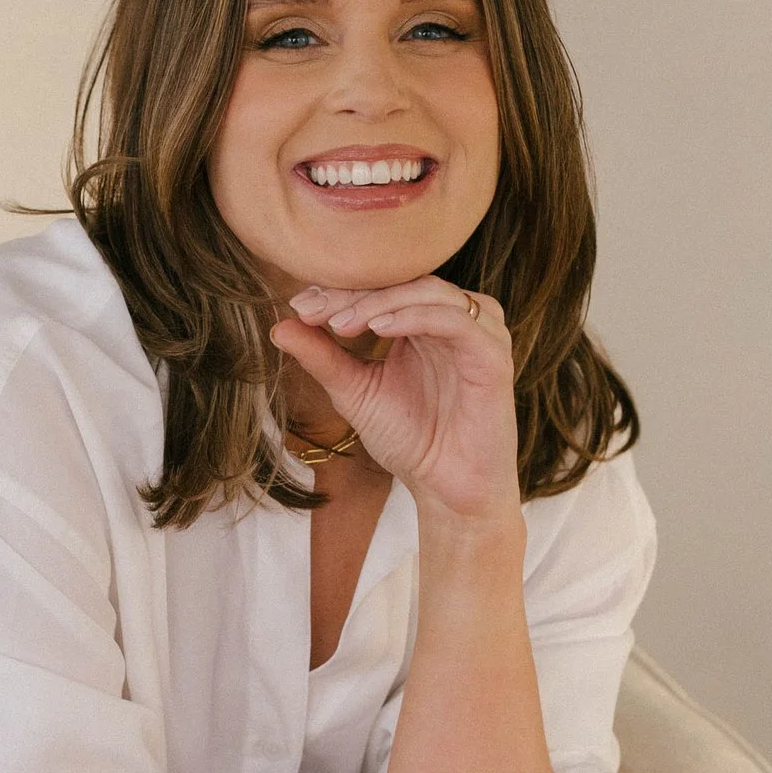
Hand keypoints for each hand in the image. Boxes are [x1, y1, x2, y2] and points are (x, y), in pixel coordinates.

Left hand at [272, 277, 520, 525]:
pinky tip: (381, 328)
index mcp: (425, 322)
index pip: (384, 287)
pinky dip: (416, 317)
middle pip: (405, 282)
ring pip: (431, 292)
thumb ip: (323, 358)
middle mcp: (454, 320)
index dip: (340, 291)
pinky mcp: (493, 356)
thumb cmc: (410, 440)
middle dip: (355, 294)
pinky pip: (457, 322)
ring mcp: (478, 334)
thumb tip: (278, 325)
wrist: (446, 490)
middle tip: (314, 310)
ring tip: (342, 323)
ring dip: (382, 302)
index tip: (299, 304)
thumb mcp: (355, 393)